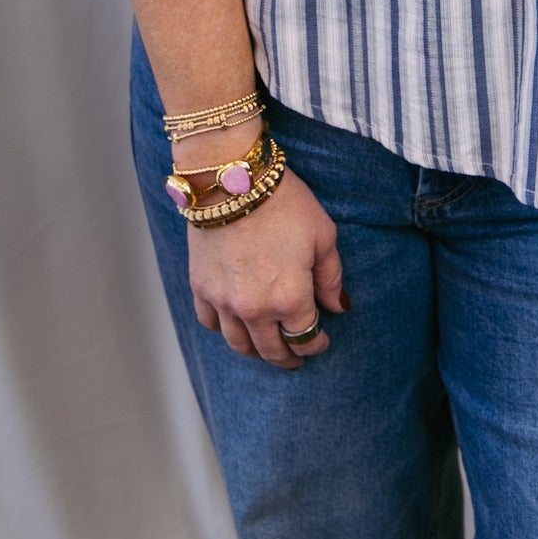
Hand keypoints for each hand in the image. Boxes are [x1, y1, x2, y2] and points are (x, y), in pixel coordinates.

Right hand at [187, 166, 346, 367]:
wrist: (233, 180)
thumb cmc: (284, 202)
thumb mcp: (322, 235)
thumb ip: (330, 277)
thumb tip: (336, 306)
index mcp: (290, 298)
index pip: (305, 338)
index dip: (316, 344)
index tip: (321, 341)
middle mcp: (255, 309)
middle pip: (271, 350)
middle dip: (287, 357)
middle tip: (295, 358)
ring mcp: (224, 301)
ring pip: (239, 344)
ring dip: (256, 351)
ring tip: (266, 349)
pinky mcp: (201, 288)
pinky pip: (210, 323)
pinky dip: (223, 329)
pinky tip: (234, 324)